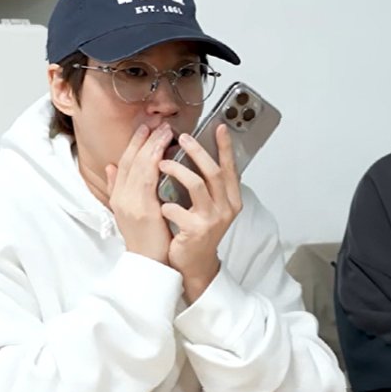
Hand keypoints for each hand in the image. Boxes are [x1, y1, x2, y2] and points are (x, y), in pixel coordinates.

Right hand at [106, 123, 173, 264]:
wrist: (149, 264)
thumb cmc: (147, 239)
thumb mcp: (130, 211)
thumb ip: (120, 188)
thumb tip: (112, 167)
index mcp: (118, 196)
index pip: (125, 162)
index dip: (134, 143)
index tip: (145, 127)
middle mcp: (121, 197)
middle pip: (130, 159)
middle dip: (144, 138)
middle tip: (157, 121)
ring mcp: (130, 202)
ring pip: (139, 165)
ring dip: (152, 144)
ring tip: (164, 130)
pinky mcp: (143, 209)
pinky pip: (148, 178)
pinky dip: (155, 161)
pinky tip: (164, 150)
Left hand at [158, 124, 243, 301]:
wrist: (193, 264)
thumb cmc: (196, 232)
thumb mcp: (206, 207)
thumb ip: (204, 184)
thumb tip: (196, 155)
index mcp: (230, 199)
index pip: (229, 168)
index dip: (226, 147)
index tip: (220, 127)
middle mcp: (226, 208)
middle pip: (213, 171)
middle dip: (197, 151)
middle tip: (181, 138)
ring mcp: (213, 219)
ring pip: (197, 184)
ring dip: (177, 170)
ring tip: (162, 163)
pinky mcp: (197, 230)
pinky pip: (177, 208)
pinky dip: (166, 204)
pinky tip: (160, 206)